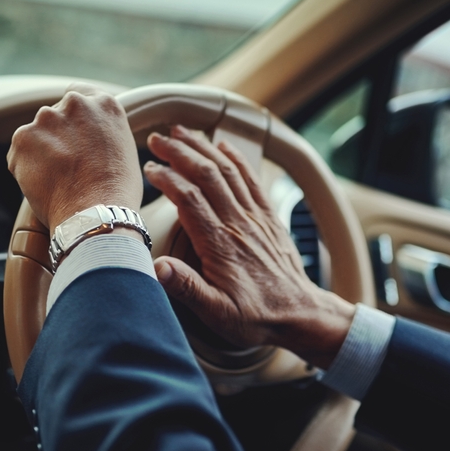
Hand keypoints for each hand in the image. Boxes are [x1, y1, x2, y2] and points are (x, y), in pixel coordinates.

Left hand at [8, 83, 142, 228]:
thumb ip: (103, 134)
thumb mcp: (123, 151)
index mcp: (104, 104)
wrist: (96, 214)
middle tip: (66, 166)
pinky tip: (44, 187)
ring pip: (36, 135)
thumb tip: (89, 142)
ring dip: (40, 152)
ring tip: (57, 181)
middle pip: (55, 115)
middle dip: (56, 136)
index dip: (74, 118)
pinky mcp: (23, 138)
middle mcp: (75, 104)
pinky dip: (25, 169)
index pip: (79, 95)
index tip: (73, 134)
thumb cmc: (116, 193)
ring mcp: (46, 118)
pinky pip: (19, 154)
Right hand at [144, 125, 355, 368]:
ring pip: (227, 171)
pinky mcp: (268, 218)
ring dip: (203, 147)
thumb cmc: (256, 318)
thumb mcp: (217, 313)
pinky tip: (221, 145)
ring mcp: (256, 218)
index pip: (189, 198)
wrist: (300, 316)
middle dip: (180, 151)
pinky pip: (250, 179)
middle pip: (207, 174)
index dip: (168, 178)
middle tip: (157, 138)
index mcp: (220, 244)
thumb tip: (157, 267)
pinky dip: (235, 158)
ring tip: (181, 132)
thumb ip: (187, 288)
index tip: (149, 167)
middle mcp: (239, 224)